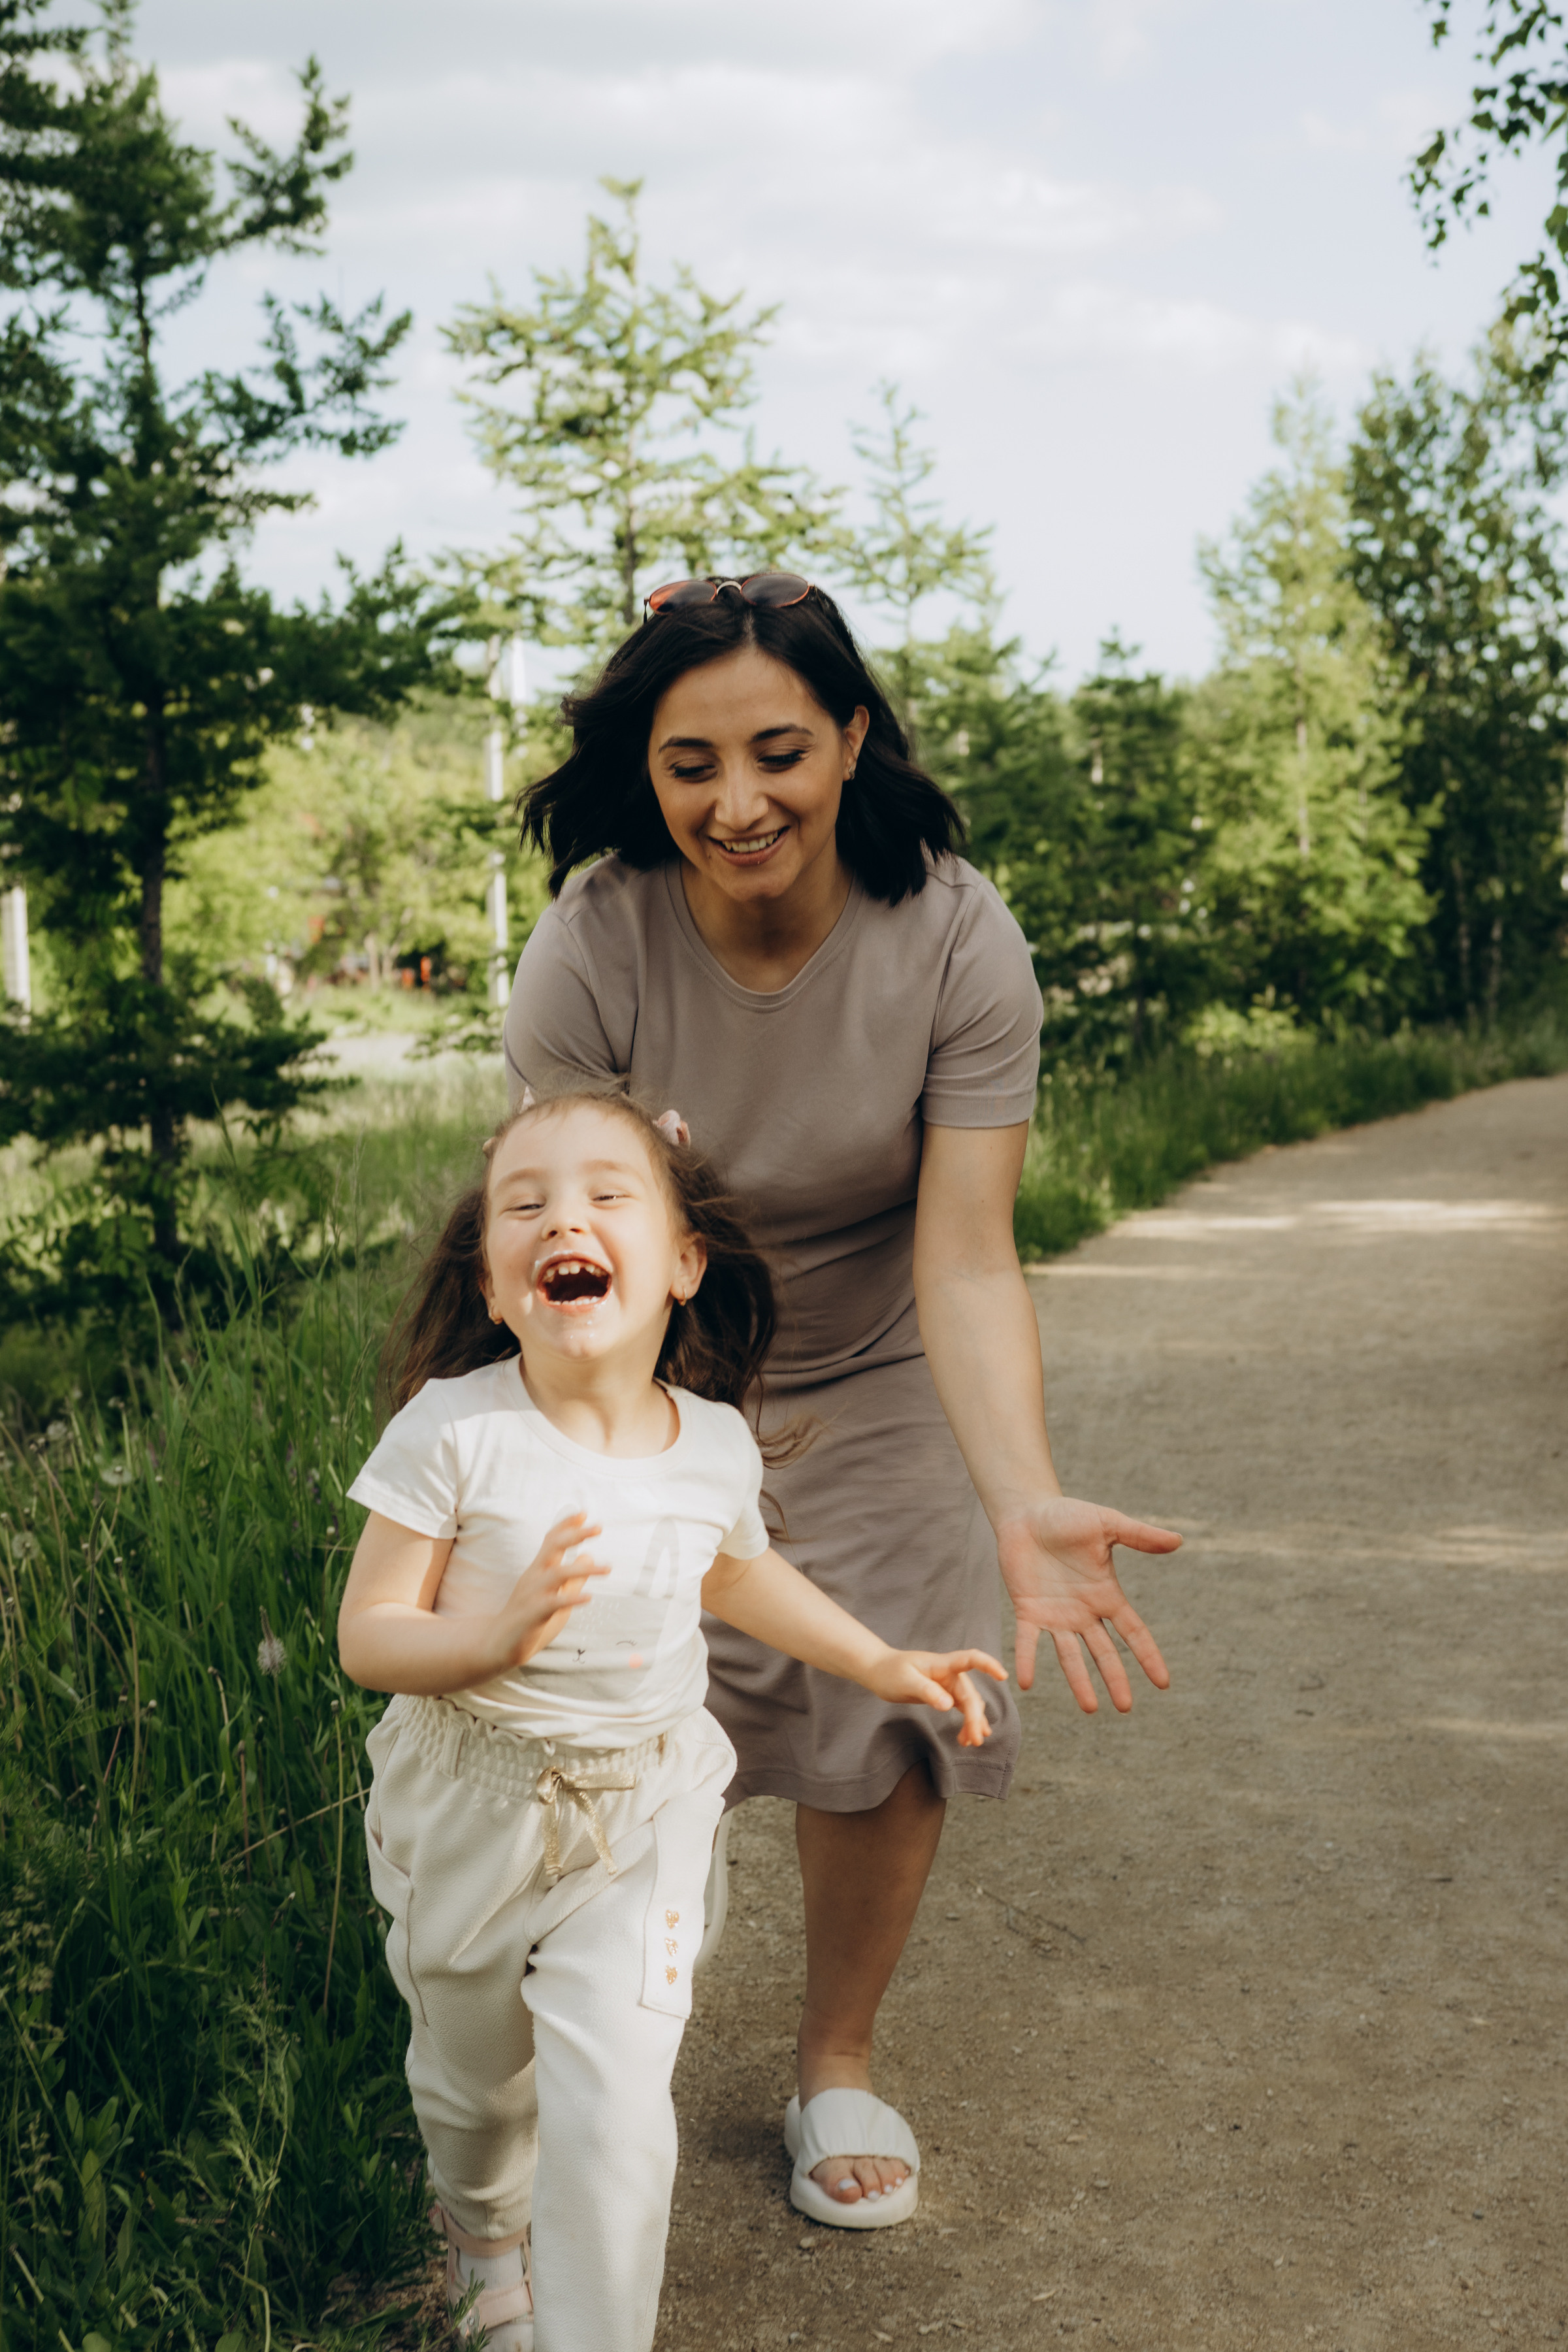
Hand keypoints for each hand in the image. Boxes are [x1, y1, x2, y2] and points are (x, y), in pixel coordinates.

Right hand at [489, 1512, 609, 1672]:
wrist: (499, 1645)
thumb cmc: (530, 1619)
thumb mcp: (556, 1596)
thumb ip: (573, 1578)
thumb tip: (589, 1555)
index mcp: (538, 1571)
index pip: (551, 1541)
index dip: (566, 1525)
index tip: (583, 1512)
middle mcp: (534, 1577)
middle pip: (553, 1548)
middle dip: (574, 1535)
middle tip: (598, 1527)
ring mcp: (532, 1595)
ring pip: (556, 1574)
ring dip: (582, 1569)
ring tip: (606, 1568)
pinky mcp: (532, 1615)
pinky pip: (552, 1604)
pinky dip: (571, 1599)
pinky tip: (588, 1597)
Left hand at [866, 1647, 1007, 1746]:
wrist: (880, 1671)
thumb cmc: (891, 1672)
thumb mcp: (906, 1682)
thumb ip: (927, 1691)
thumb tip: (949, 1705)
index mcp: (942, 1664)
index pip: (970, 1659)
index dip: (988, 1665)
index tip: (1003, 1676)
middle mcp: (950, 1673)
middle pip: (970, 1694)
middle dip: (975, 1717)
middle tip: (975, 1740)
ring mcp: (949, 1684)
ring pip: (970, 1703)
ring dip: (973, 1722)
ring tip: (971, 1742)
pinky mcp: (945, 1695)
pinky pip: (962, 1708)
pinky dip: (967, 1723)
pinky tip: (967, 1738)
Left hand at [994, 1498, 1179, 1711]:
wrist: (1028, 1513)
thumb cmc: (1068, 1516)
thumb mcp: (1107, 1524)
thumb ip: (1140, 1535)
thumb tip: (1178, 1540)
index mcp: (1106, 1595)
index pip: (1133, 1632)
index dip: (1148, 1656)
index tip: (1163, 1684)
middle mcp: (1083, 1612)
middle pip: (1104, 1652)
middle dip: (1115, 1679)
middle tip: (1125, 1707)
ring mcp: (1056, 1615)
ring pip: (1070, 1655)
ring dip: (1079, 1681)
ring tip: (1090, 1709)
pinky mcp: (1028, 1610)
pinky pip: (1028, 1641)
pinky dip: (1027, 1660)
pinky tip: (1025, 1682)